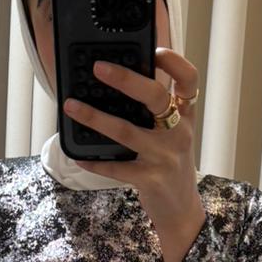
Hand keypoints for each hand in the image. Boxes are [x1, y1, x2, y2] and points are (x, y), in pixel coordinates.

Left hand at [62, 47, 206, 261]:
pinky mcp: (150, 178)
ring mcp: (165, 156)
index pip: (189, 81)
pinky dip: (96, 161)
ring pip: (127, 130)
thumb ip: (159, 113)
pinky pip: (117, 166)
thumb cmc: (171, 167)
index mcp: (185, 117)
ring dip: (95, 117)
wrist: (181, 211)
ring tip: (72, 106)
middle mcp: (178, 133)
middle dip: (127, 79)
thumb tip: (121, 85)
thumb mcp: (174, 136)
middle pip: (156, 96)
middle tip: (98, 68)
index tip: (156, 50)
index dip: (175, 62)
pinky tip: (80, 156)